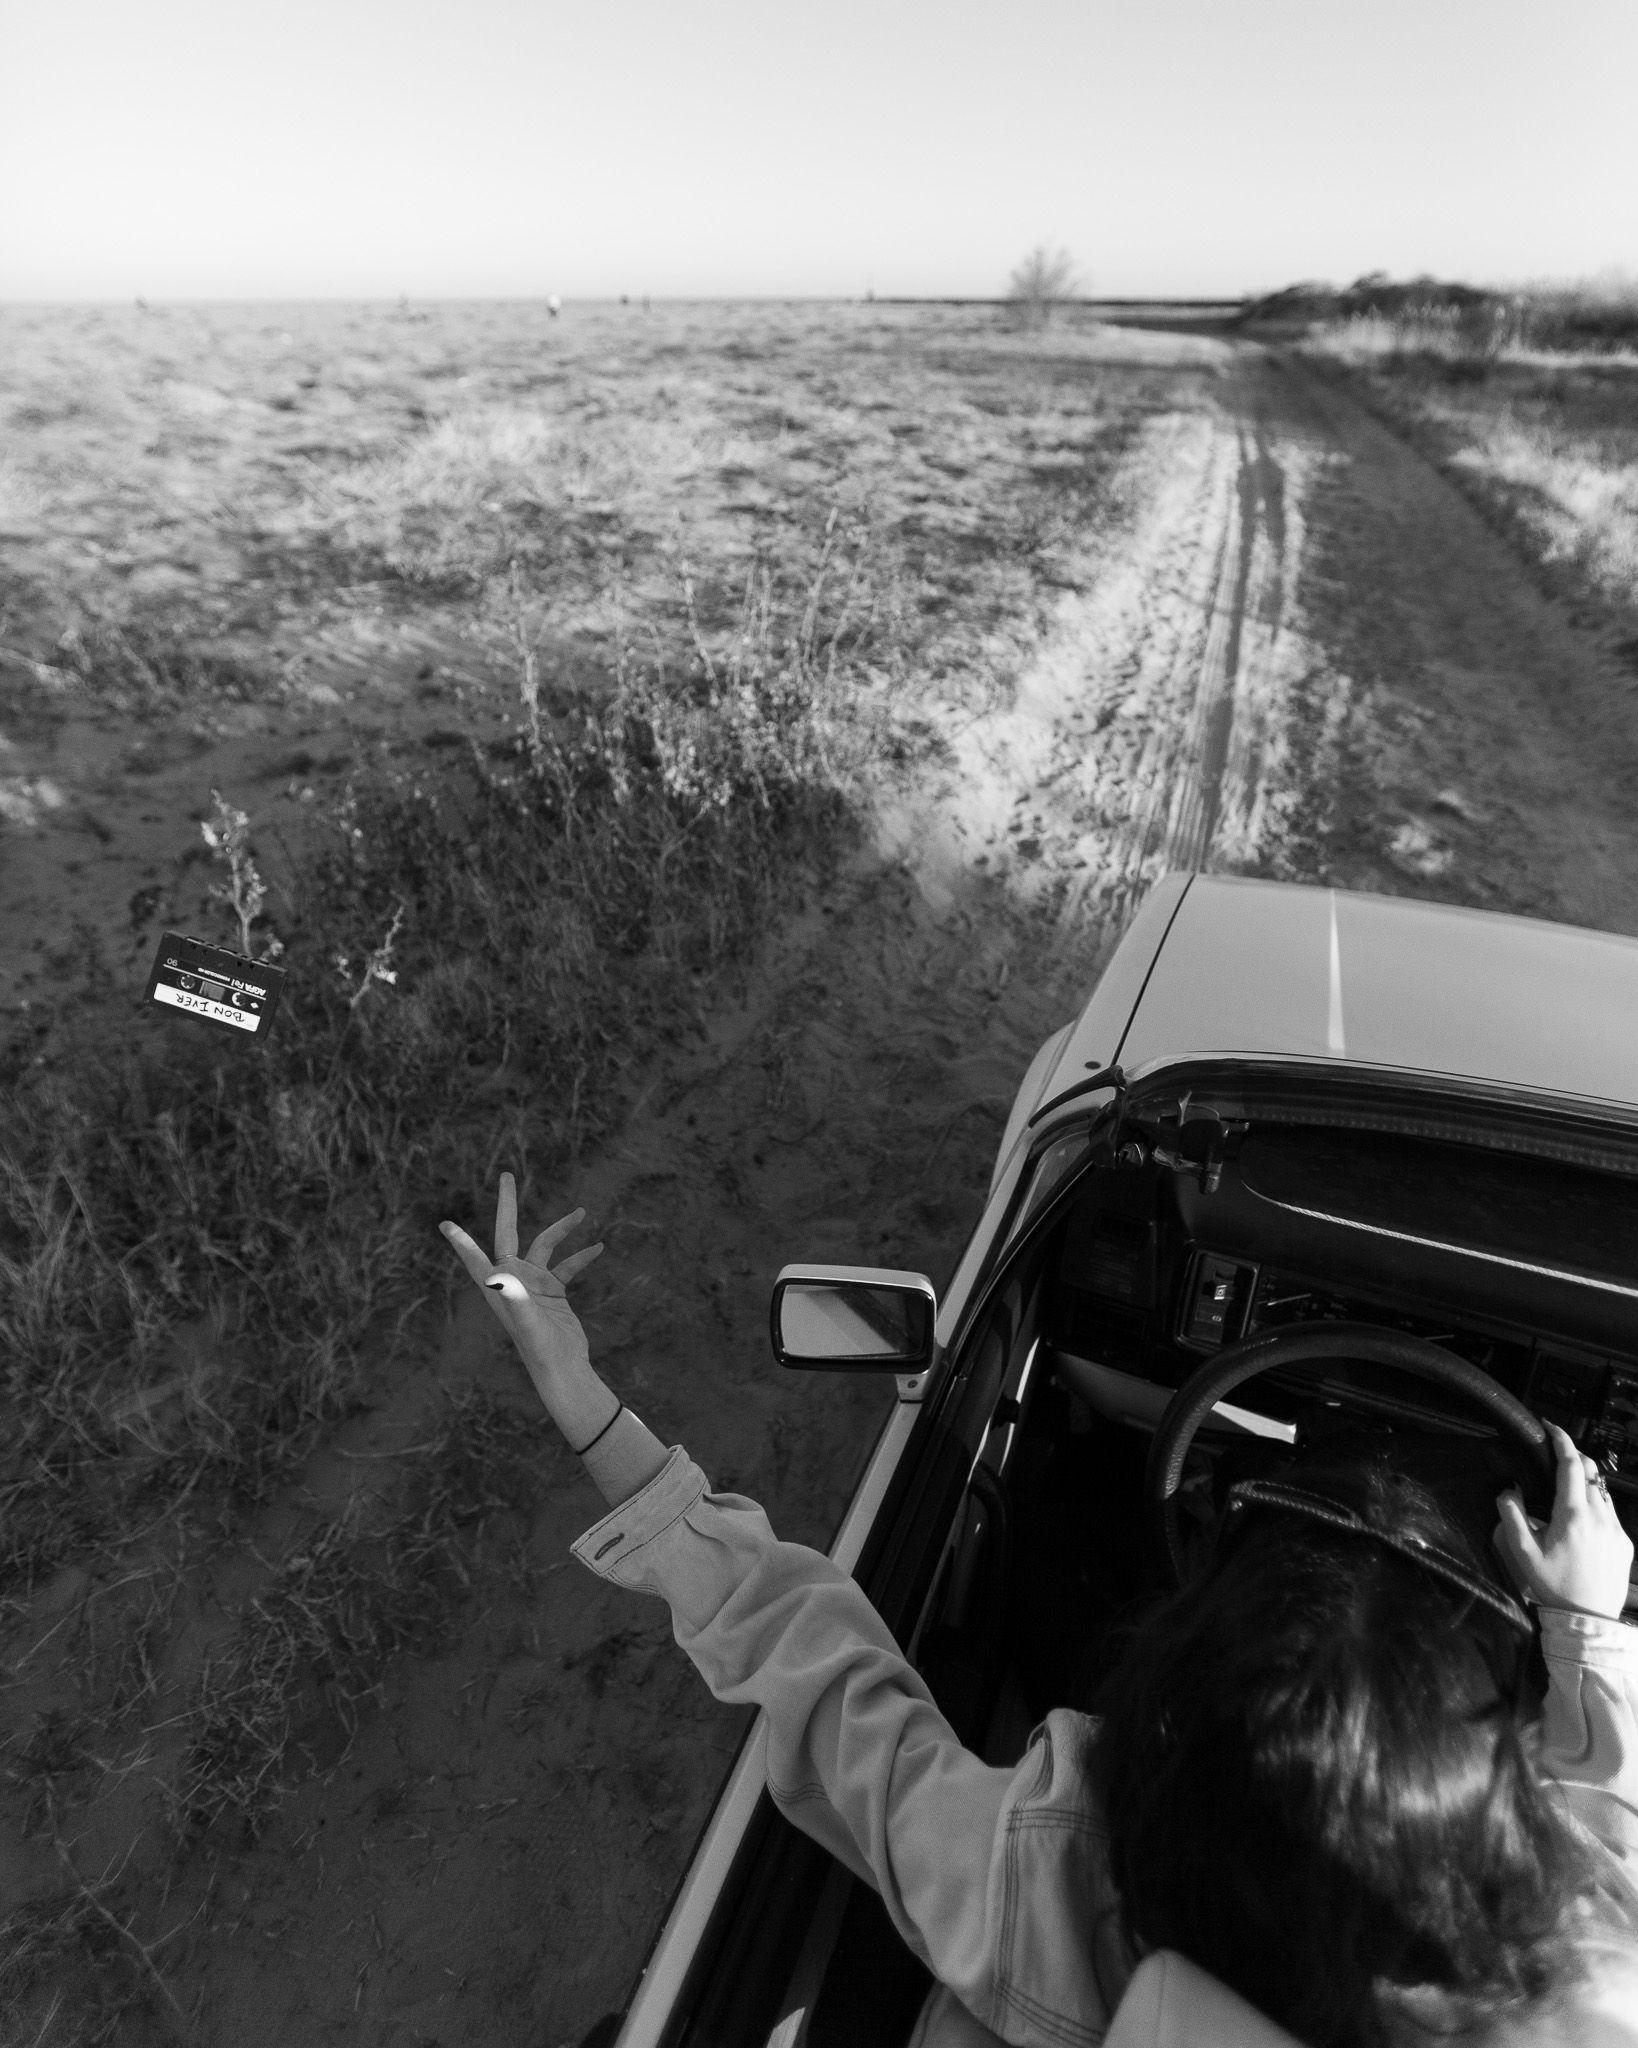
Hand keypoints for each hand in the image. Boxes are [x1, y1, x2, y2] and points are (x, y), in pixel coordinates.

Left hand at [440, 1173, 604, 1409]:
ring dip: (562, 1229)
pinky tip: (598, 1248)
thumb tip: (498, 1276)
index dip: (460, 1240)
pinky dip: (581, 1256)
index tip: (444, 1224)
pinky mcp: (553, 1291)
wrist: (564, 1368)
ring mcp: (534, 1284)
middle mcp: (513, 1280)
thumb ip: (514, 1298)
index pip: (474, 1256)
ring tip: (582, 1212)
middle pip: (507, 1233)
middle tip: (506, 1175)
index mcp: (498, 1285)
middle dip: (507, 1205)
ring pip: (545, 1245)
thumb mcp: (526, 1320)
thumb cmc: (540, 1348)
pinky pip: (567, 1266)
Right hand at [1494, 1422, 1633, 1620]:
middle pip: (1590, 1472)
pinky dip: (1595, 1506)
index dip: (1562, 1441)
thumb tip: (1510, 1489)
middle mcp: (1599, 1518)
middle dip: (1573, 1457)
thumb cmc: (1554, 1587)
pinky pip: (1610, 1513)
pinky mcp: (1625, 1543)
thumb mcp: (1523, 1553)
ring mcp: (1616, 1530)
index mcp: (1573, 1516)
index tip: (1551, 1428)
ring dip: (1585, 1483)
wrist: (1588, 1621)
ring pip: (1602, 1491)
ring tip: (1565, 1492)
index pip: (1571, 1465)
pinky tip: (1580, 1522)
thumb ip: (1512, 1515)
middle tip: (1555, 1456)